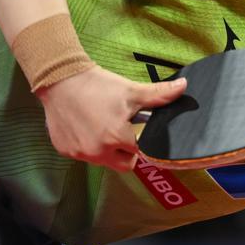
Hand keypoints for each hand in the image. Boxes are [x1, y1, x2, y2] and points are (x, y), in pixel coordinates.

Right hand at [36, 65, 186, 171]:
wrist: (60, 80)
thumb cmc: (97, 85)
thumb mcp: (132, 90)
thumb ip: (160, 95)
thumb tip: (183, 87)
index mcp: (117, 137)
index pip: (140, 152)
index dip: (141, 142)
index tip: (138, 132)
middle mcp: (97, 151)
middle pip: (123, 164)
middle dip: (127, 152)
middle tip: (125, 133)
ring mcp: (80, 153)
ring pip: (102, 161)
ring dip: (107, 150)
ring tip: (105, 127)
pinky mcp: (65, 150)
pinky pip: (83, 155)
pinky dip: (88, 146)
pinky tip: (88, 128)